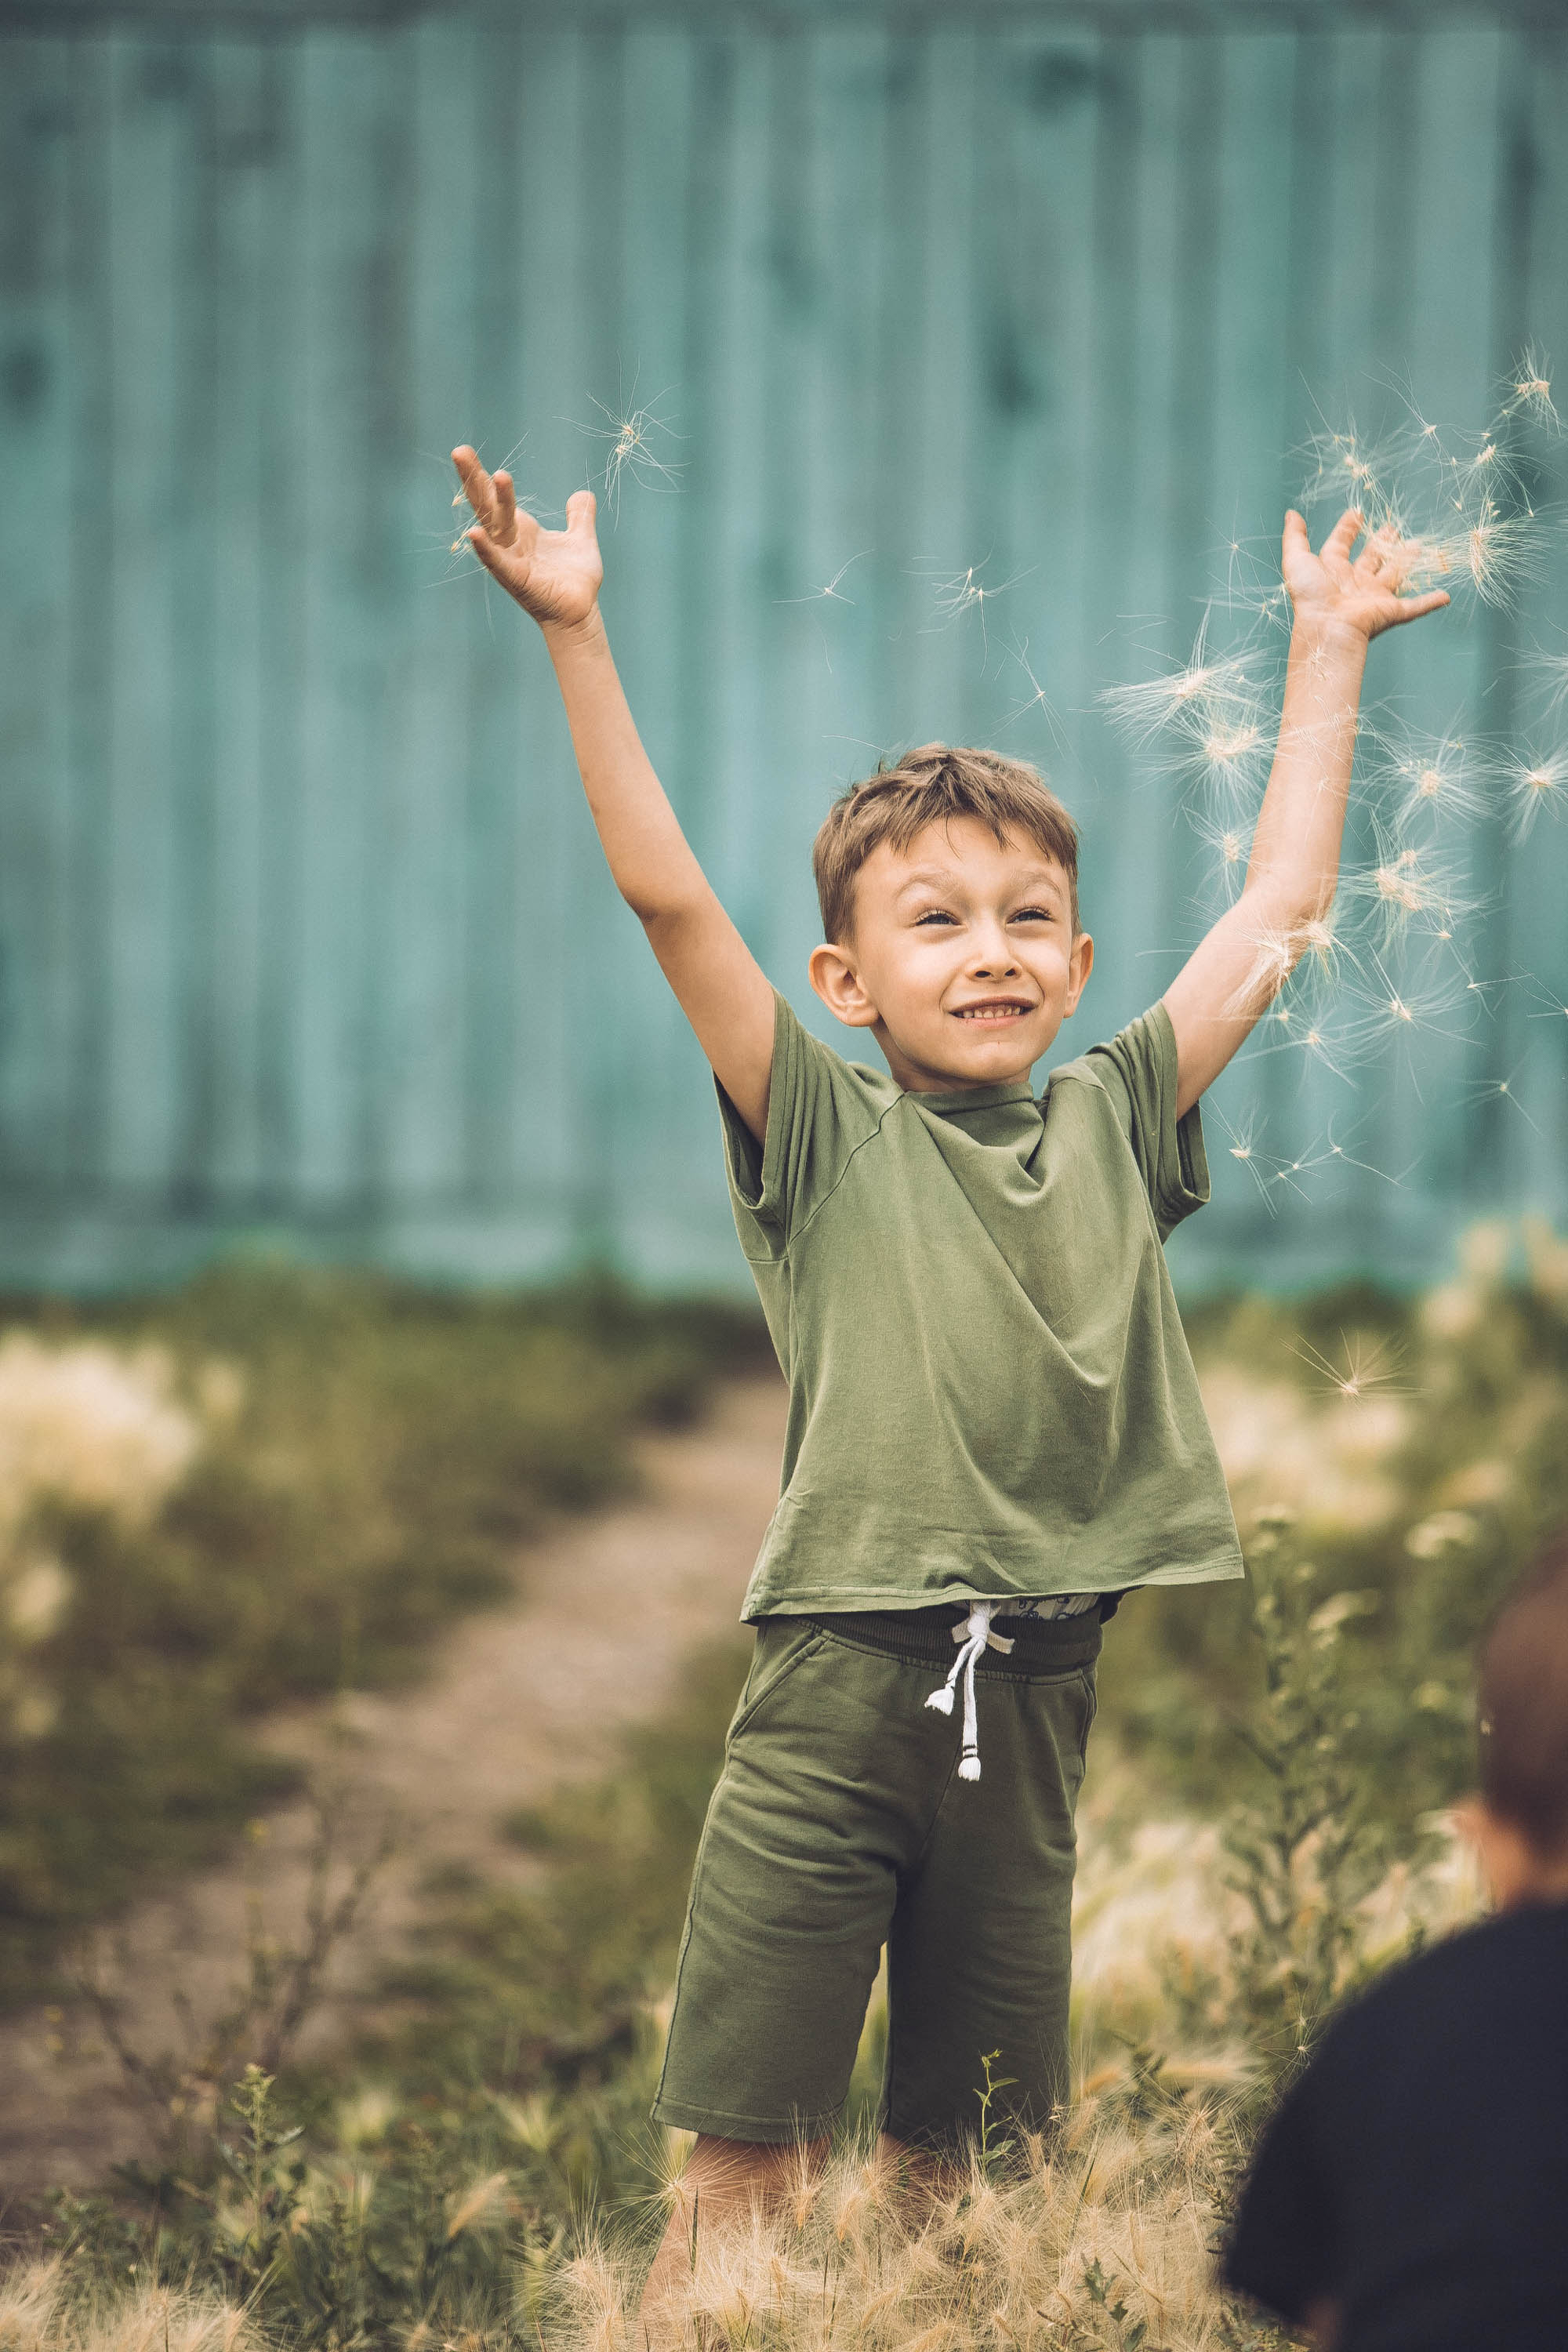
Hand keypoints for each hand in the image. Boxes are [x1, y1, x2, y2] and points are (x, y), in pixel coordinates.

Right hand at [451, 447, 603, 631]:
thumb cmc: (575, 579)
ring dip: (492, 502)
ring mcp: (510, 559)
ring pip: (496, 526)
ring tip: (491, 474)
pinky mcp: (517, 579)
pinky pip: (498, 562)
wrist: (580, 612)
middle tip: (459, 450)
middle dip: (474, 478)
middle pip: (487, 504)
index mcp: (520, 528)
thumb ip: (580, 516)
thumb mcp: (581, 539)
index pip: (496, 496)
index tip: (464, 450)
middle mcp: (509, 541)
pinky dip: (487, 549)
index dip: (482, 475)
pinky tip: (474, 533)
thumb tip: (582, 494)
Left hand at [1282, 505, 1449, 642]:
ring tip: (1417, 545)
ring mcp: (1374, 598)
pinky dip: (1430, 602)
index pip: (1340, 545)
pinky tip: (1445, 596)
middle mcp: (1354, 583)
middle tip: (1391, 528)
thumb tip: (1291, 513)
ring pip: (1395, 575)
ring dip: (1406, 561)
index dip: (1347, 529)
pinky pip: (1415, 606)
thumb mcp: (1297, 560)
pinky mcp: (1391, 612)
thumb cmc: (1310, 596)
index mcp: (1333, 571)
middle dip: (1381, 543)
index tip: (1356, 513)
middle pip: (1371, 559)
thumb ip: (1294, 537)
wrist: (1327, 628)